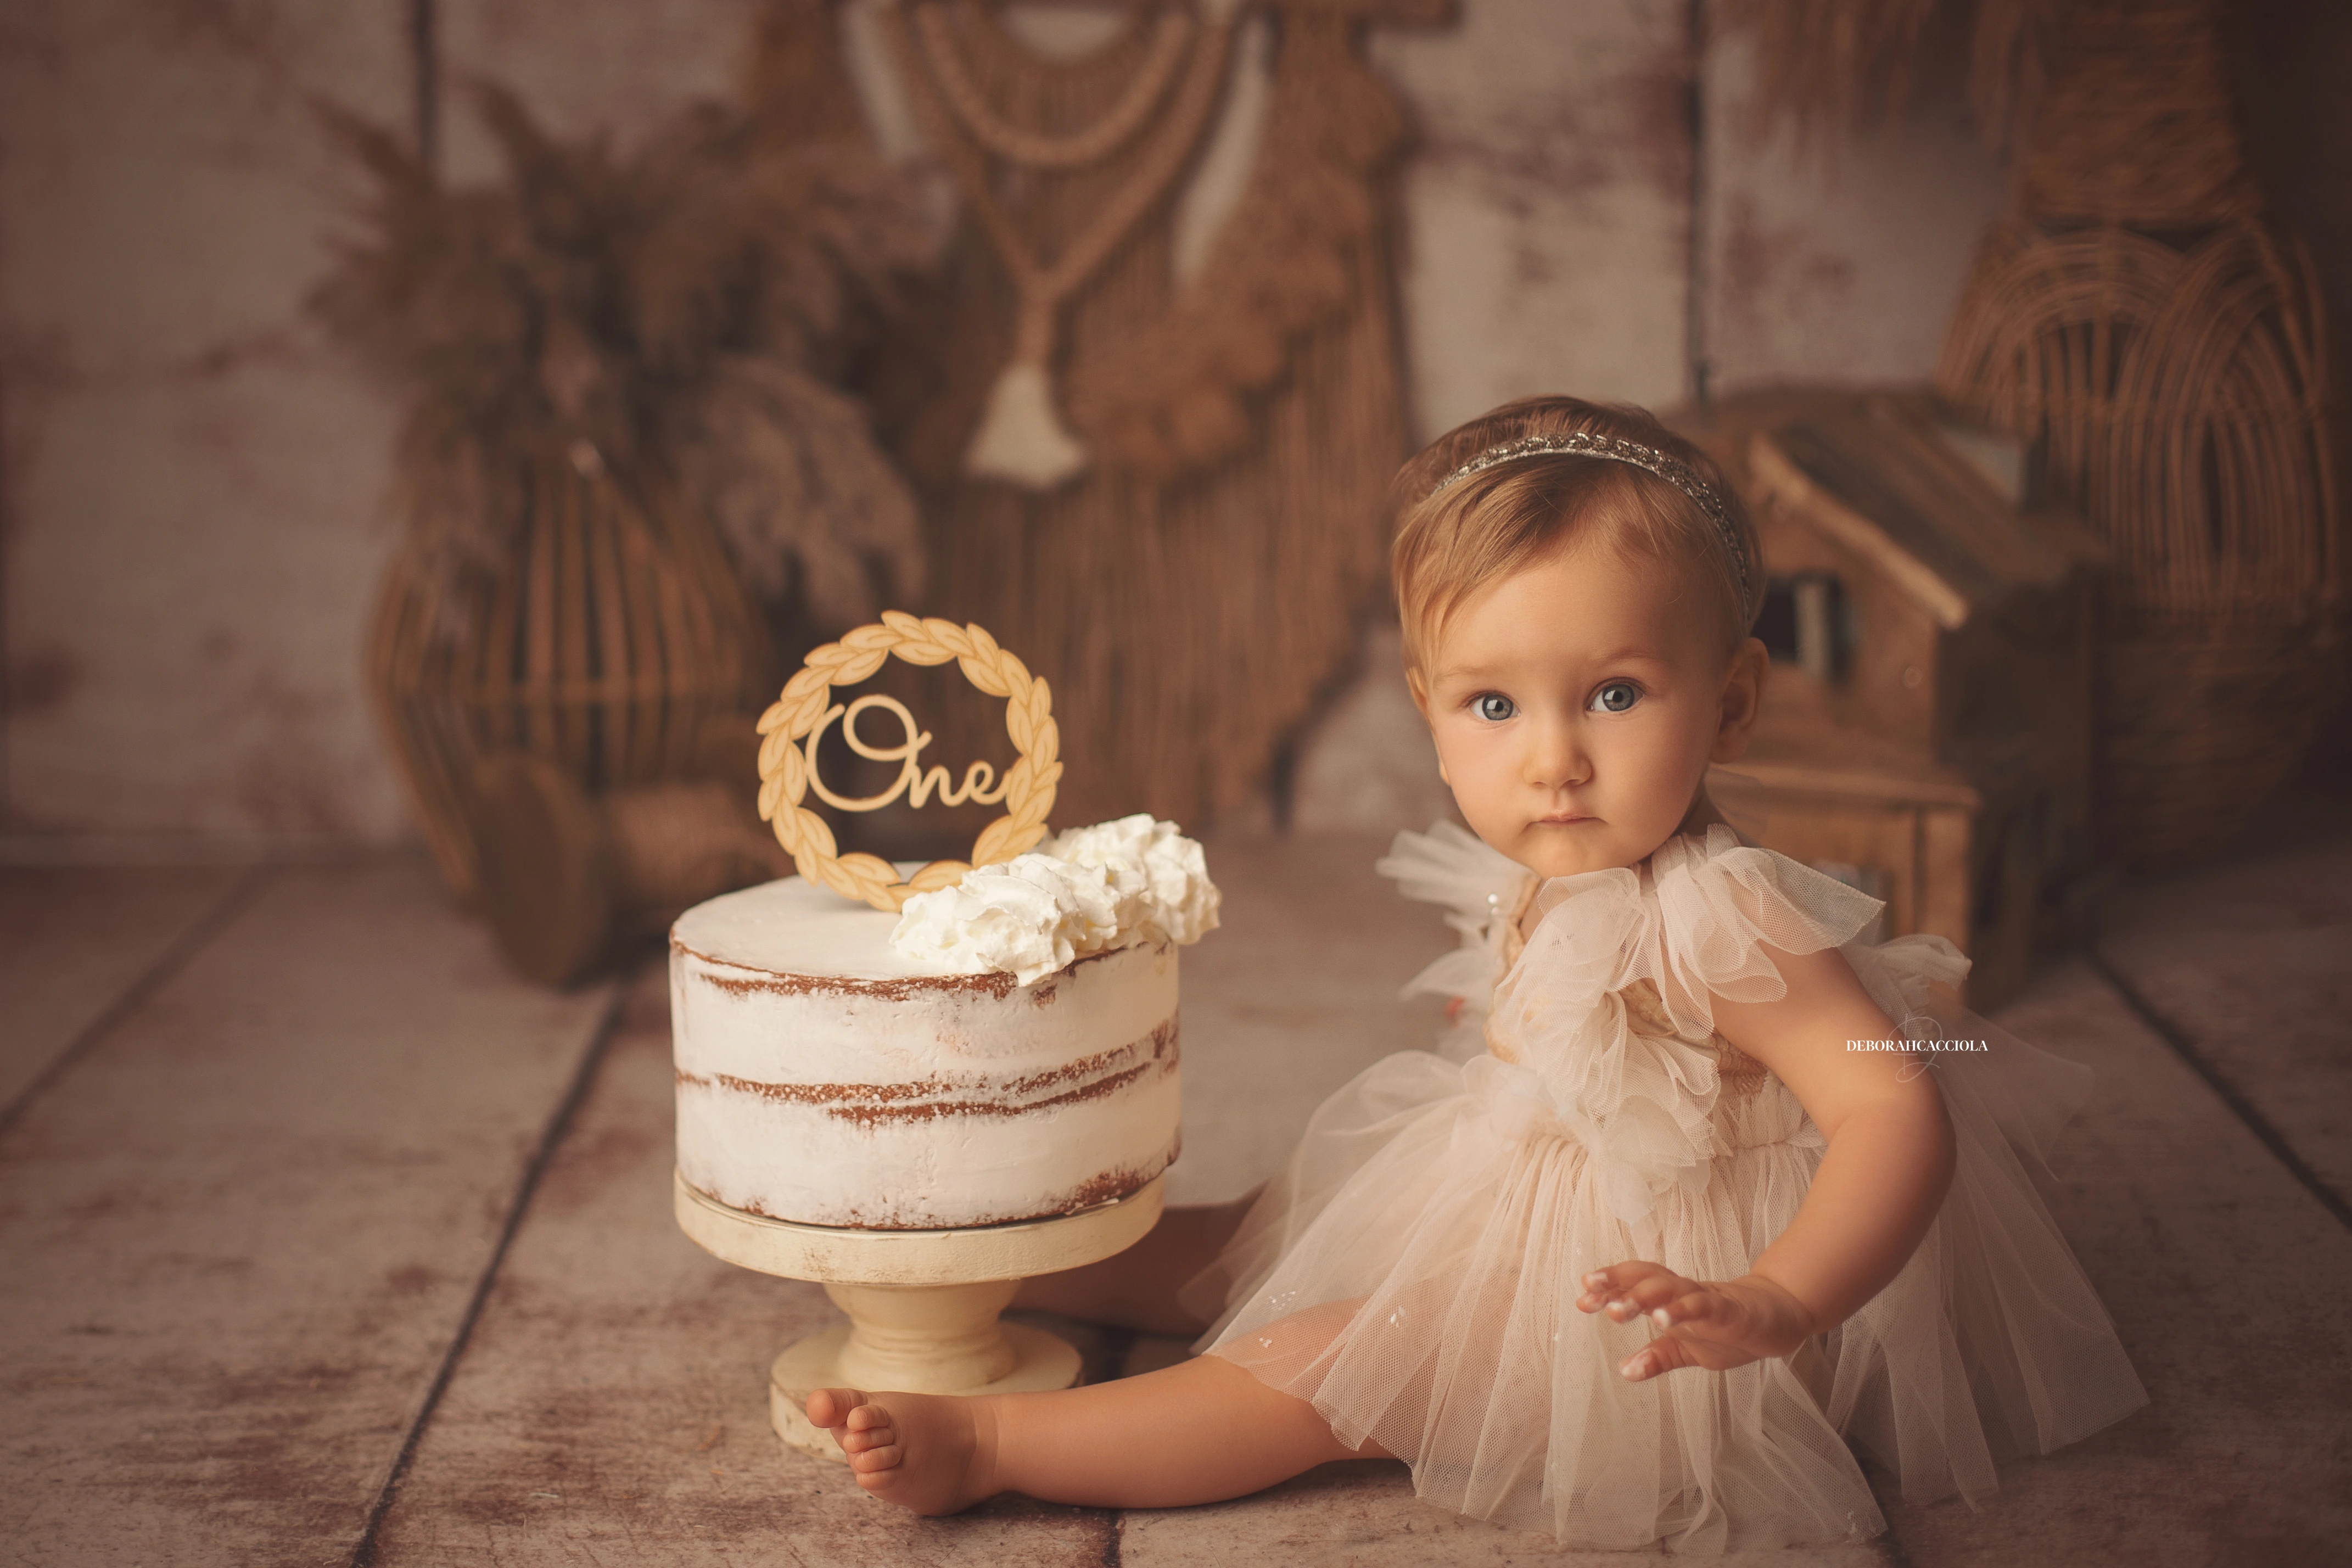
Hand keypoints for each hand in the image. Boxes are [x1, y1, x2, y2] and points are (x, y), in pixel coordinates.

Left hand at [1575, 1261, 1817, 1381]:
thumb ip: (1659, 1357)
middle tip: (1588, 1293)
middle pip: (1646, 1278)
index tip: (1581, 1298)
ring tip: (1617, 1310)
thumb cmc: (1730, 1331)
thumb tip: (1625, 1371)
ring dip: (1643, 1297)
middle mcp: (1684, 1292)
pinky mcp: (1731, 1310)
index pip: (1635, 1285)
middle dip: (1616, 1284)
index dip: (1609, 1287)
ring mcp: (1707, 1299)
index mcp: (1671, 1299)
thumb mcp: (1689, 1350)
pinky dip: (1682, 1310)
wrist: (1779, 1321)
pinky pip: (1704, 1306)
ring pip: (1671, 1289)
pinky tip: (1664, 1319)